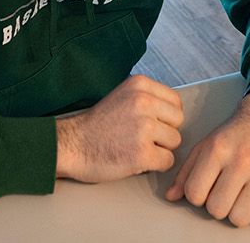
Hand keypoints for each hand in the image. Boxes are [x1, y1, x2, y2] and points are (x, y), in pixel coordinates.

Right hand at [55, 74, 183, 182]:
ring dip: (160, 149)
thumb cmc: (97, 125)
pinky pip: (168, 161)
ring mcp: (144, 128)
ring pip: (175, 141)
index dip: (165, 117)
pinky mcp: (142, 153)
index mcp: (140, 85)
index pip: (175, 102)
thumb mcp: (122, 96)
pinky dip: (155, 165)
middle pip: (178, 121)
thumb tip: (174, 109)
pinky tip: (137, 160)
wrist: (71, 145)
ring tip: (137, 147)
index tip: (149, 123)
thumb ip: (147, 97)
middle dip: (165, 132)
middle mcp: (143, 102)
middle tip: (142, 138)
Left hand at [166, 91, 249, 227]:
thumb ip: (186, 172)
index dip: (197, 195)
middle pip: (217, 210)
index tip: (207, 187)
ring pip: (240, 218)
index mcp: (217, 149)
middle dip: (217, 205)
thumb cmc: (235, 135)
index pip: (194, 194)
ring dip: (238, 212)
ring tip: (241, 195)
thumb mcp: (205, 146)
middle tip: (225, 191)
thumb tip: (171, 196)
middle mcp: (242, 160)